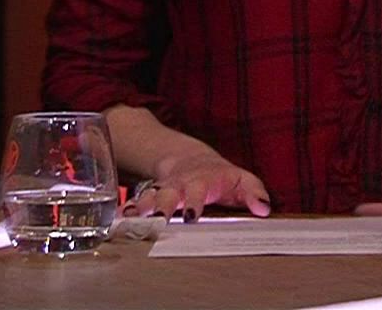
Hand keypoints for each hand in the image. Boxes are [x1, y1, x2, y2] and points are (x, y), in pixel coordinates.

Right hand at [123, 149, 270, 221]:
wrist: (190, 160)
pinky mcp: (148, 197)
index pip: (198, 191)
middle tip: (156, 221)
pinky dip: (125, 211)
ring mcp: (161, 190)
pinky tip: (117, 221)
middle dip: (160, 207)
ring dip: (139, 210)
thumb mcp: (241, 180)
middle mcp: (178, 185)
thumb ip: (254, 192)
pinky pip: (134, 203)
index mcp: (201, 181)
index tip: (190, 216)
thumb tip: (264, 208)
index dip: (194, 202)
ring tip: (129, 222)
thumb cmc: (220, 176)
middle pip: (167, 194)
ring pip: (147, 198)